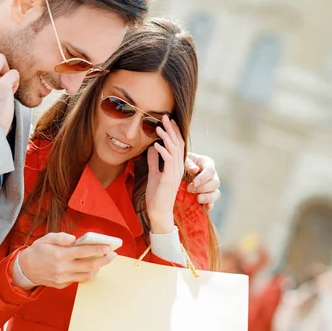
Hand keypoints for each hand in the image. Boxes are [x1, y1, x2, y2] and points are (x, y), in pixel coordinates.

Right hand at [17, 232, 115, 289]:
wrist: (25, 269)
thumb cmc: (38, 251)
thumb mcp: (46, 238)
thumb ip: (61, 237)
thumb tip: (74, 239)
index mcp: (59, 255)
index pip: (83, 252)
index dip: (98, 249)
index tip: (109, 247)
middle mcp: (62, 268)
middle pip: (89, 266)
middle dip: (104, 260)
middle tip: (113, 255)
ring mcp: (62, 279)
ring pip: (86, 275)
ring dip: (97, 268)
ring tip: (103, 260)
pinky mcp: (61, 285)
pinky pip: (78, 280)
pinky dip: (87, 273)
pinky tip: (90, 267)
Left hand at [146, 116, 184, 233]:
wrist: (158, 213)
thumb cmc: (156, 196)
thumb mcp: (153, 174)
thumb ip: (154, 161)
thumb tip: (153, 147)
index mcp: (176, 166)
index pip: (177, 145)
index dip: (173, 132)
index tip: (168, 121)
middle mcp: (178, 168)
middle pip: (177, 144)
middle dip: (171, 129)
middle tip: (165, 116)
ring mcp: (175, 173)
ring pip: (174, 150)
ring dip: (166, 137)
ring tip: (159, 127)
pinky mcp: (169, 178)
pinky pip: (168, 161)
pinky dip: (163, 151)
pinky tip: (156, 144)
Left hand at [185, 152, 220, 209]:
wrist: (175, 172)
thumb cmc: (180, 163)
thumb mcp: (183, 161)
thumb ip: (188, 164)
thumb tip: (195, 170)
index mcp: (207, 164)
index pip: (210, 170)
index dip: (203, 178)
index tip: (194, 183)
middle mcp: (212, 176)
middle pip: (215, 183)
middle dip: (203, 188)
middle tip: (189, 189)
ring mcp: (211, 187)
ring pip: (216, 194)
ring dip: (208, 197)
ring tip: (198, 199)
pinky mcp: (207, 197)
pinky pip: (212, 203)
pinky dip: (209, 205)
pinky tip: (205, 207)